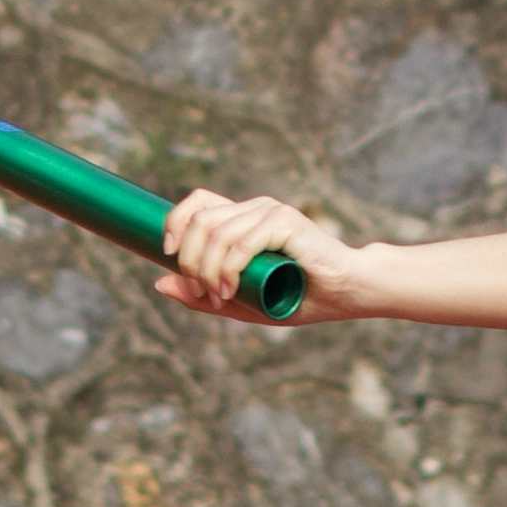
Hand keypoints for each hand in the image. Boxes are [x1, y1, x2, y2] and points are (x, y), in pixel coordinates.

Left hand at [156, 189, 359, 326]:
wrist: (347, 293)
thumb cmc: (298, 296)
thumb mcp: (242, 303)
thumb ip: (202, 295)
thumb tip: (159, 282)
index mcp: (243, 218)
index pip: (197, 203)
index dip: (175, 224)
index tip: (171, 258)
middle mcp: (254, 208)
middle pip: (199, 220)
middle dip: (190, 260)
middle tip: (202, 293)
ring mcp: (270, 212)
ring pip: (216, 232)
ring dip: (208, 271)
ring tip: (221, 297)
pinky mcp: (286, 222)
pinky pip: (241, 242)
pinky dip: (229, 269)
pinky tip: (232, 290)